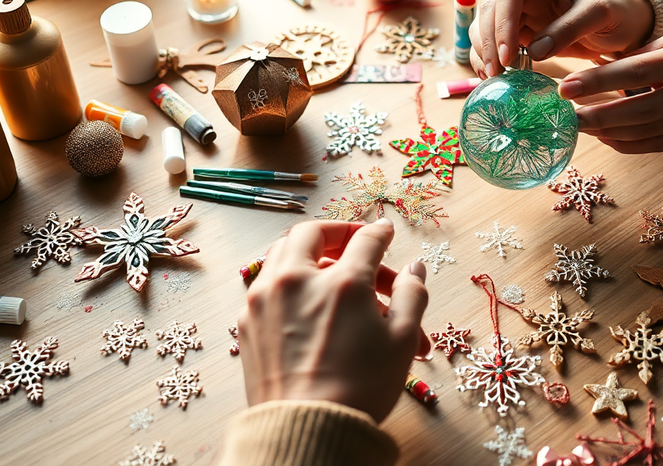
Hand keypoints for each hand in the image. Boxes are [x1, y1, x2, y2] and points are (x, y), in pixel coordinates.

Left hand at [237, 219, 430, 422]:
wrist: (309, 430)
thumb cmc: (360, 389)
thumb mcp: (402, 341)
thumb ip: (412, 294)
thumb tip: (413, 268)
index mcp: (343, 282)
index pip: (365, 240)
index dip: (379, 233)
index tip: (385, 232)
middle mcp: (297, 281)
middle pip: (312, 234)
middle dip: (337, 234)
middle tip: (355, 246)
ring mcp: (266, 299)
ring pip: (282, 255)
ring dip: (309, 256)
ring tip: (331, 276)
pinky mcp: (248, 322)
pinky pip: (267, 286)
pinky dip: (288, 283)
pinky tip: (307, 306)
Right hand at [468, 0, 654, 77]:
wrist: (618, 23)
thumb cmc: (613, 12)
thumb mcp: (598, 15)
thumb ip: (568, 29)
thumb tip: (534, 51)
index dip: (503, 24)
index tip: (508, 56)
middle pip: (489, 11)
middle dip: (488, 43)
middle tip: (496, 74)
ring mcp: (514, 10)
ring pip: (483, 27)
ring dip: (483, 53)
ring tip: (494, 78)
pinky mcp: (513, 31)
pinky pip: (491, 44)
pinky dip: (487, 60)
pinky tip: (493, 78)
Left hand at [559, 26, 662, 153]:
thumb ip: (646, 54)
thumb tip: (601, 70)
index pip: (635, 72)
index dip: (597, 82)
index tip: (565, 88)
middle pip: (637, 109)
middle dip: (596, 115)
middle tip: (564, 116)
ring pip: (645, 131)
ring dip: (608, 132)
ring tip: (579, 126)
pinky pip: (658, 144)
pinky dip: (628, 143)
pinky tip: (606, 137)